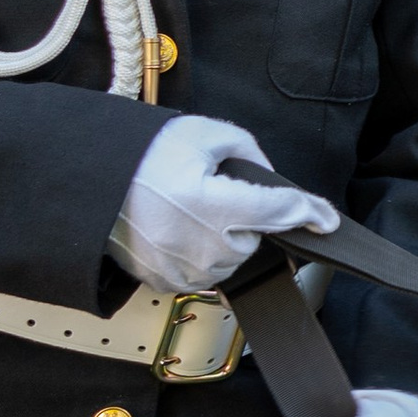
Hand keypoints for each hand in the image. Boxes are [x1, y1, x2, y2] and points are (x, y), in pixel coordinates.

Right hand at [110, 114, 337, 296]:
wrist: (89, 186)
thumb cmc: (141, 157)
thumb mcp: (202, 134)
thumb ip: (247, 151)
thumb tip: (265, 175)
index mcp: (216, 206)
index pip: (279, 211)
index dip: (309, 212)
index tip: (327, 221)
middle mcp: (203, 245)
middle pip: (255, 239)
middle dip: (245, 217)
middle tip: (209, 192)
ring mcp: (184, 269)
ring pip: (231, 259)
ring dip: (223, 238)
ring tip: (187, 210)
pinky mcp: (166, 282)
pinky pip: (202, 273)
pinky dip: (199, 253)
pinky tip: (176, 230)